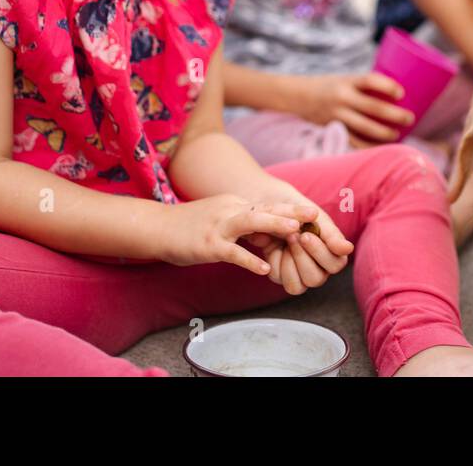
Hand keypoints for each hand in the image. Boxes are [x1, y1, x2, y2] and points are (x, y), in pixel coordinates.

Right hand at [155, 194, 318, 276]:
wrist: (157, 228)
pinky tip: (264, 269)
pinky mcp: (208, 245)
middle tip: (315, 214)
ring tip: (296, 232)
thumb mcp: (220, 219)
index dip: (290, 210)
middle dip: (291, 212)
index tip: (312, 213)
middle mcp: (229, 210)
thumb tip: (267, 234)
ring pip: (251, 222)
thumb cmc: (190, 226)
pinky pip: (232, 252)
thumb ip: (243, 225)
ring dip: (275, 225)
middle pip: (265, 208)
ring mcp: (218, 227)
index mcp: (234, 204)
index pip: (267, 205)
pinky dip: (249, 259)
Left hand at [240, 181, 353, 294]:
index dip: (320, 252)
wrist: (275, 207)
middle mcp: (317, 270)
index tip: (305, 234)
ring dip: (290, 262)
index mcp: (332, 256)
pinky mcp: (280, 275)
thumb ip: (332, 235)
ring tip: (286, 239)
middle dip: (303, 257)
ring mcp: (298, 275)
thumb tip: (348, 249)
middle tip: (293, 236)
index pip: (335, 265)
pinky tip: (275, 246)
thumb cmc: (302, 213)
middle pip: (316, 279)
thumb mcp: (317, 219)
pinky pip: (279, 279)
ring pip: (298, 287)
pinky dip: (276, 261)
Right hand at [301, 72, 414, 144]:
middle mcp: (341, 97)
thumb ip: (365, 87)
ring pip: (364, 127)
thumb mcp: (345, 79)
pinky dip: (368, 146)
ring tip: (397, 135)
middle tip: (409, 118)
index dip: (387, 86)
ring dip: (384, 133)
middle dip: (394, 114)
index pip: (370, 80)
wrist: (299, 96)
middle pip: (372, 107)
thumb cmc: (330, 86)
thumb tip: (398, 94)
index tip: (401, 93)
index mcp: (347, 81)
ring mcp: (337, 114)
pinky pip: (354, 140)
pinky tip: (380, 148)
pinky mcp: (334, 129)